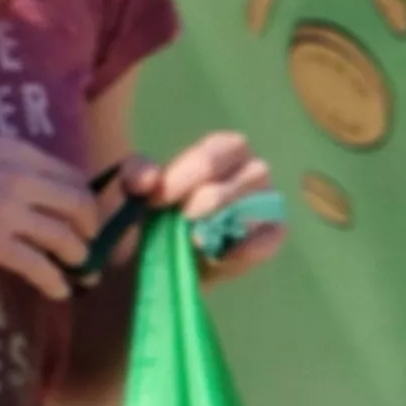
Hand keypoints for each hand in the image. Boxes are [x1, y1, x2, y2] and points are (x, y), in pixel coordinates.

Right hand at [0, 137, 102, 300]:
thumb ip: (0, 165)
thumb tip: (21, 186)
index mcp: (14, 152)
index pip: (73, 175)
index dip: (85, 200)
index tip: (82, 217)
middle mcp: (19, 178)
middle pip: (80, 205)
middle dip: (92, 230)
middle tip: (88, 246)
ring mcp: (6, 210)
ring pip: (66, 238)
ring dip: (79, 258)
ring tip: (77, 271)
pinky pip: (40, 265)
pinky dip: (56, 281)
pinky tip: (58, 291)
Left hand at [123, 131, 281, 283]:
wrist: (166, 253)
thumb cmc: (157, 209)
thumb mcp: (133, 186)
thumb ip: (135, 173)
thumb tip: (149, 180)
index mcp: (224, 148)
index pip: (208, 159)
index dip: (179, 181)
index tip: (153, 203)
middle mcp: (253, 168)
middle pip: (224, 190)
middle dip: (196, 208)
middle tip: (176, 223)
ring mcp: (267, 202)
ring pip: (248, 212)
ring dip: (215, 229)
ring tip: (191, 241)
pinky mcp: (273, 234)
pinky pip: (268, 238)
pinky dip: (244, 250)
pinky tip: (217, 257)